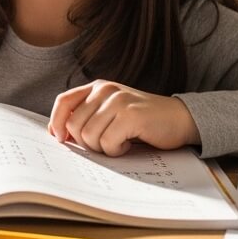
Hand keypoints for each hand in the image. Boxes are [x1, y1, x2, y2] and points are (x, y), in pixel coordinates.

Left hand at [48, 80, 200, 156]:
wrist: (181, 119)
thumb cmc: (143, 121)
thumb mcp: (112, 113)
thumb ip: (88, 116)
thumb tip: (58, 134)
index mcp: (97, 87)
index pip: (64, 101)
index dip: (56, 122)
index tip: (60, 139)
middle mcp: (105, 90)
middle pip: (74, 124)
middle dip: (86, 143)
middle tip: (106, 143)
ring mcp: (118, 101)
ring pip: (89, 136)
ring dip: (103, 148)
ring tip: (120, 142)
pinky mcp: (130, 115)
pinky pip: (108, 143)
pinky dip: (117, 151)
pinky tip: (129, 144)